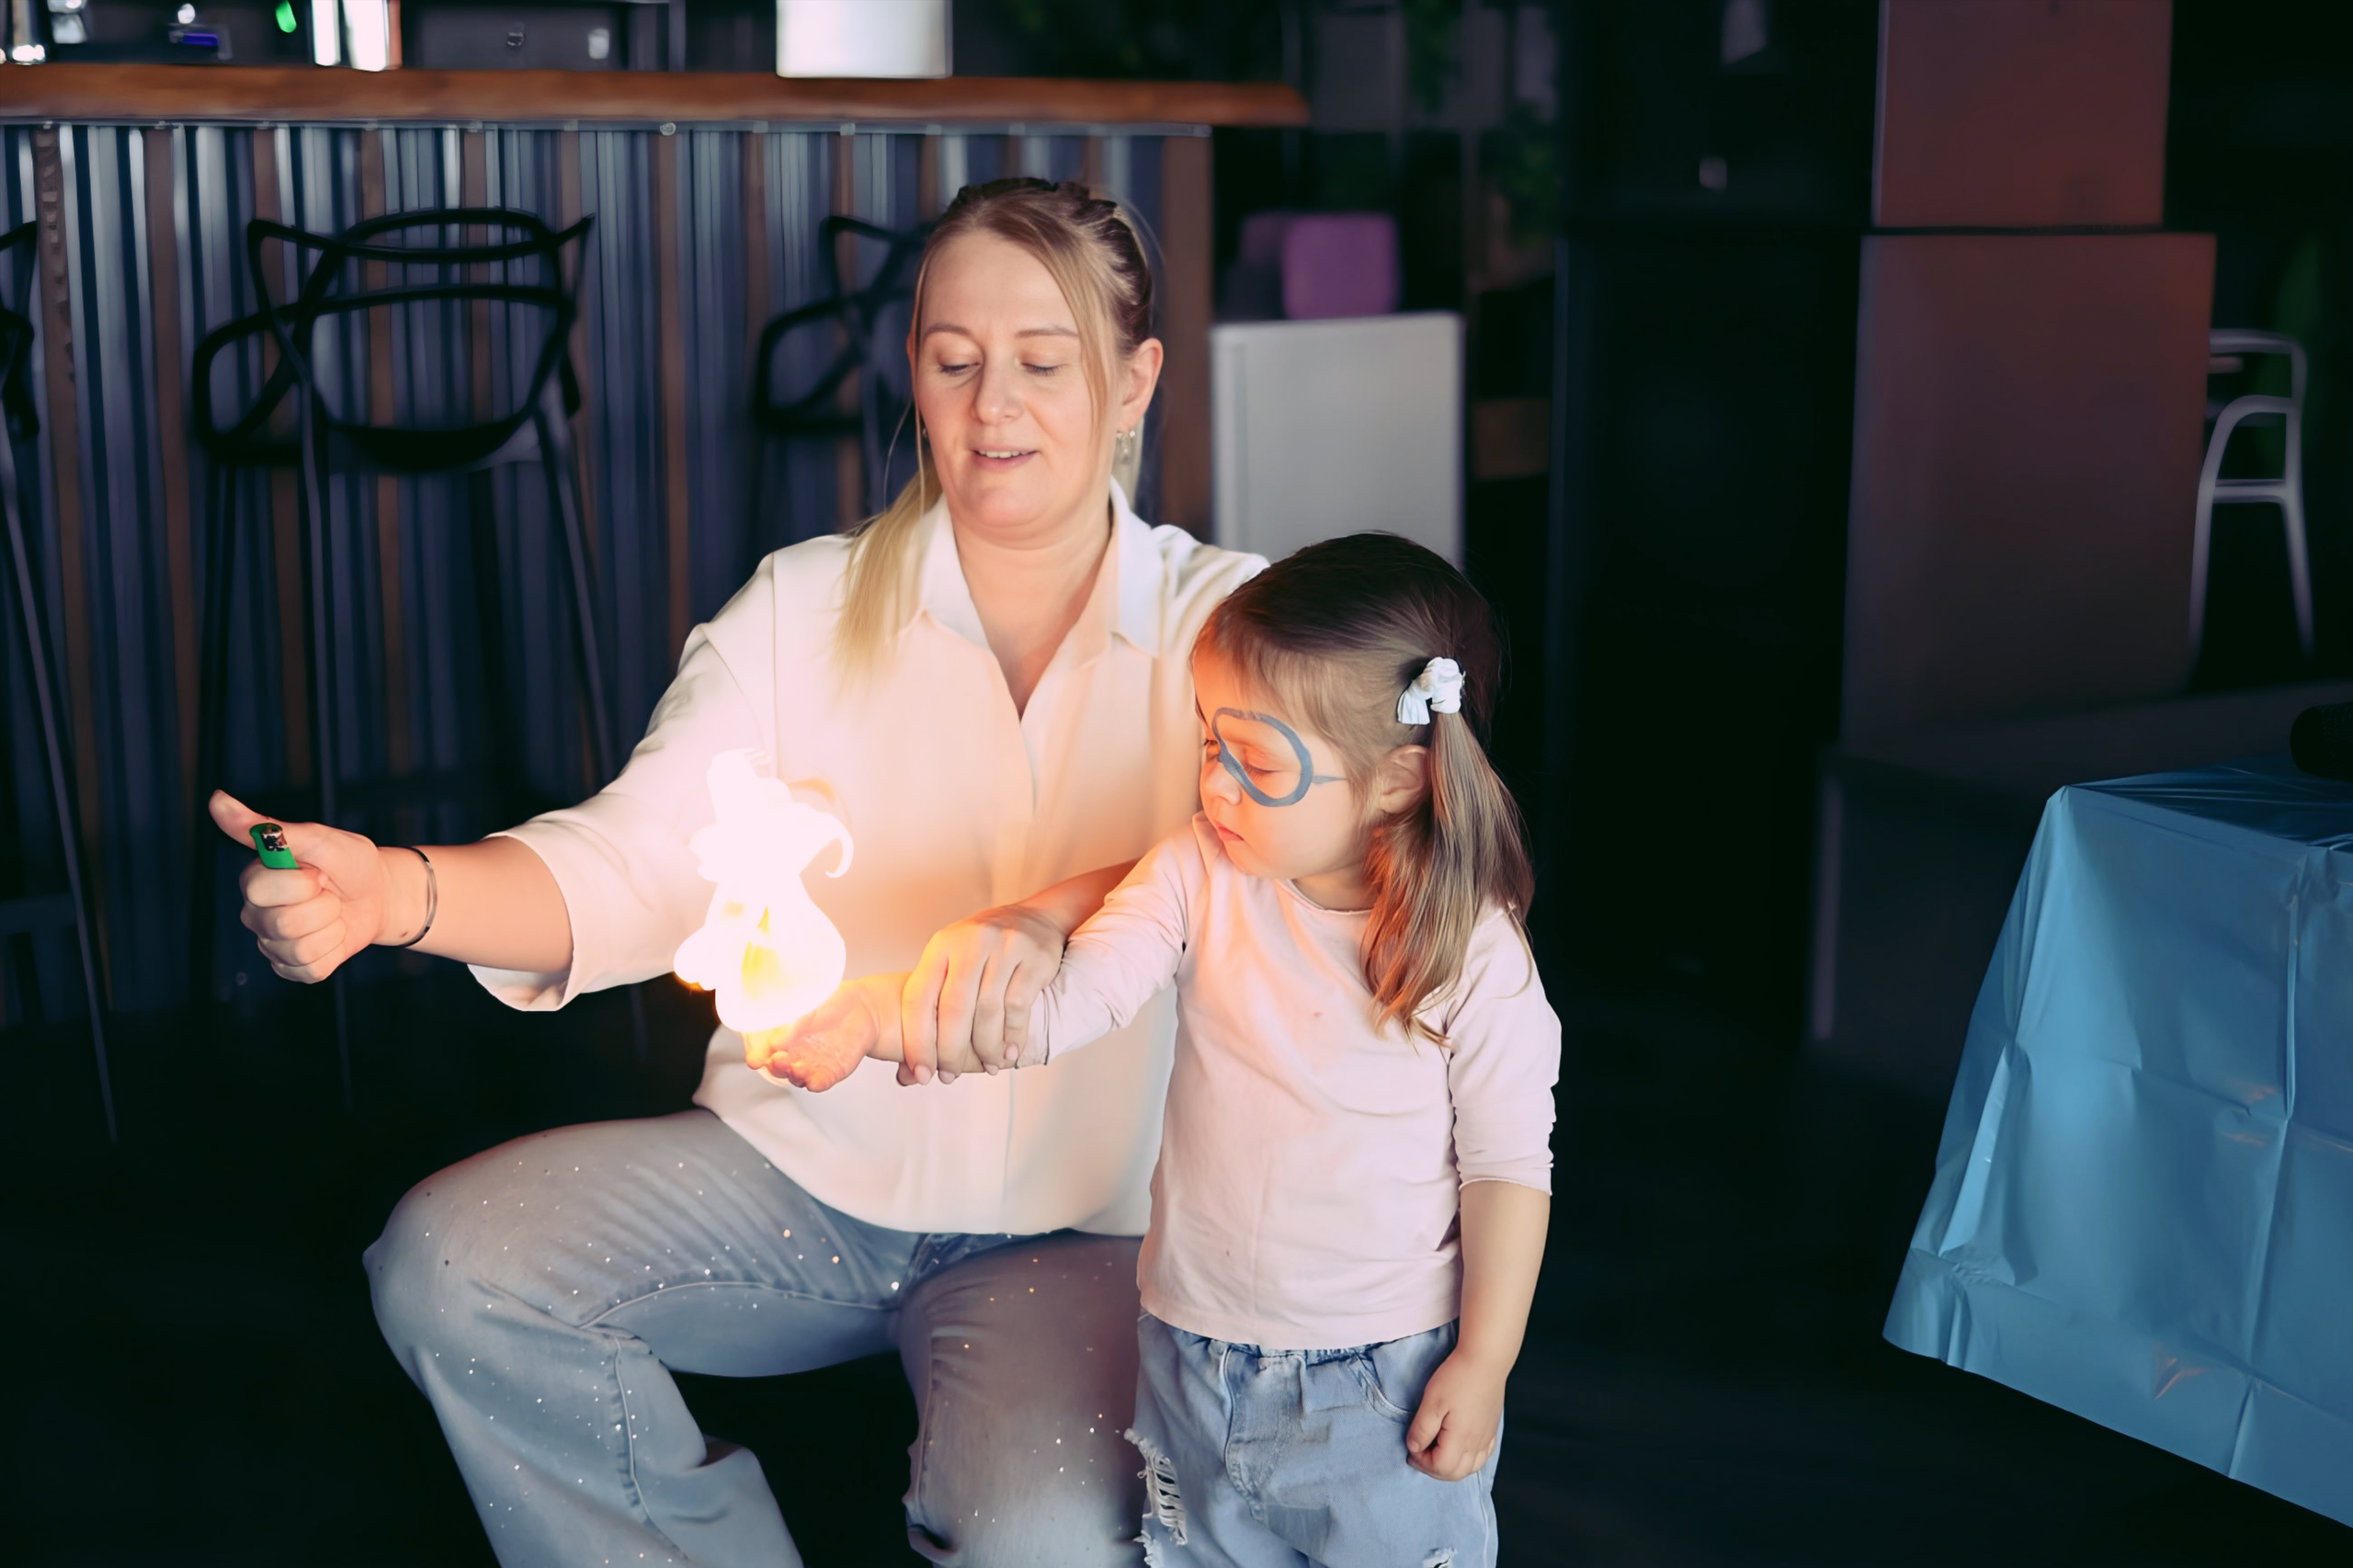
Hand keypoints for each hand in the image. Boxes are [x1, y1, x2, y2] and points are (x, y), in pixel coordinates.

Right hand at [210, 790, 409, 982]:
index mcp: (255, 879)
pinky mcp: (290, 967)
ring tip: (333, 912)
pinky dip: (334, 951)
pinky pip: (311, 969)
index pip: (260, 889)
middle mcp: (255, 912)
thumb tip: (217, 800)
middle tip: (328, 891)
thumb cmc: (350, 864)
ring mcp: (271, 942)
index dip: (302, 881)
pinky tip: (333, 935)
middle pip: (282, 923)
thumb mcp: (319, 839)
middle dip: (322, 906)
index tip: (319, 871)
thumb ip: (270, 827)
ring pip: (299, 948)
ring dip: (332, 928)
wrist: (380, 896)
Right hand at [747, 975, 893, 1091]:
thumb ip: (792, 1024)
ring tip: (797, 1068)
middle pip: (778, 1069)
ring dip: (795, 1076)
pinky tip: (814, 1082)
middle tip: (778, 1059)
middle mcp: (794, 1054)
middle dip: (775, 1067)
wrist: (862, 1007)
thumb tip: (776, 1040)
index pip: (764, 1051)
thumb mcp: (808, 1007)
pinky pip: (821, 1082)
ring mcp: (812, 1065)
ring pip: (797, 1078)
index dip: (757, 1056)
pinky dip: (817, 1084)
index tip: (754, 1059)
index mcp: (783, 1037)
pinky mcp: (832, 1072)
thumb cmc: (831, 1002)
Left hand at [896, 901, 1064, 1085]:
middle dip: (950, 1051)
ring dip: (986, 1048)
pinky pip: (1018, 1007)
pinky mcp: (1034, 957)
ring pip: (988, 1011)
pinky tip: (1008, 1052)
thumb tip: (904, 1075)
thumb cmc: (983, 952)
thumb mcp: (951, 966)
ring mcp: (1004, 947)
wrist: (1034, 919)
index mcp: (941, 945)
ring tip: (987, 1067)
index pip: (919, 997)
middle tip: (950, 1076)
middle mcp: (970, 942)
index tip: (920, 1073)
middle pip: (954, 1008)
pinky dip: (1012, 1036)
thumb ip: (929, 1014)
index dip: (917, 1041)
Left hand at [1404, 1350, 1504, 1482]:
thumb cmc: (1457, 1377)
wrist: (1485, 1359)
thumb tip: (1414, 1447)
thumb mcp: (1431, 1402)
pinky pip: (1482, 1456)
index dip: (1421, 1462)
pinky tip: (1458, 1449)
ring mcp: (1487, 1437)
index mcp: (1461, 1439)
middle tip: (1418, 1453)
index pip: (1440, 1467)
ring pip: (1470, 1468)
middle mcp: (1477, 1443)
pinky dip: (1468, 1460)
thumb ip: (1421, 1429)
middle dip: (1433, 1468)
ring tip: (1436, 1452)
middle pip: (1455, 1474)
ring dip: (1450, 1467)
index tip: (1411, 1447)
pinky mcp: (1492, 1429)